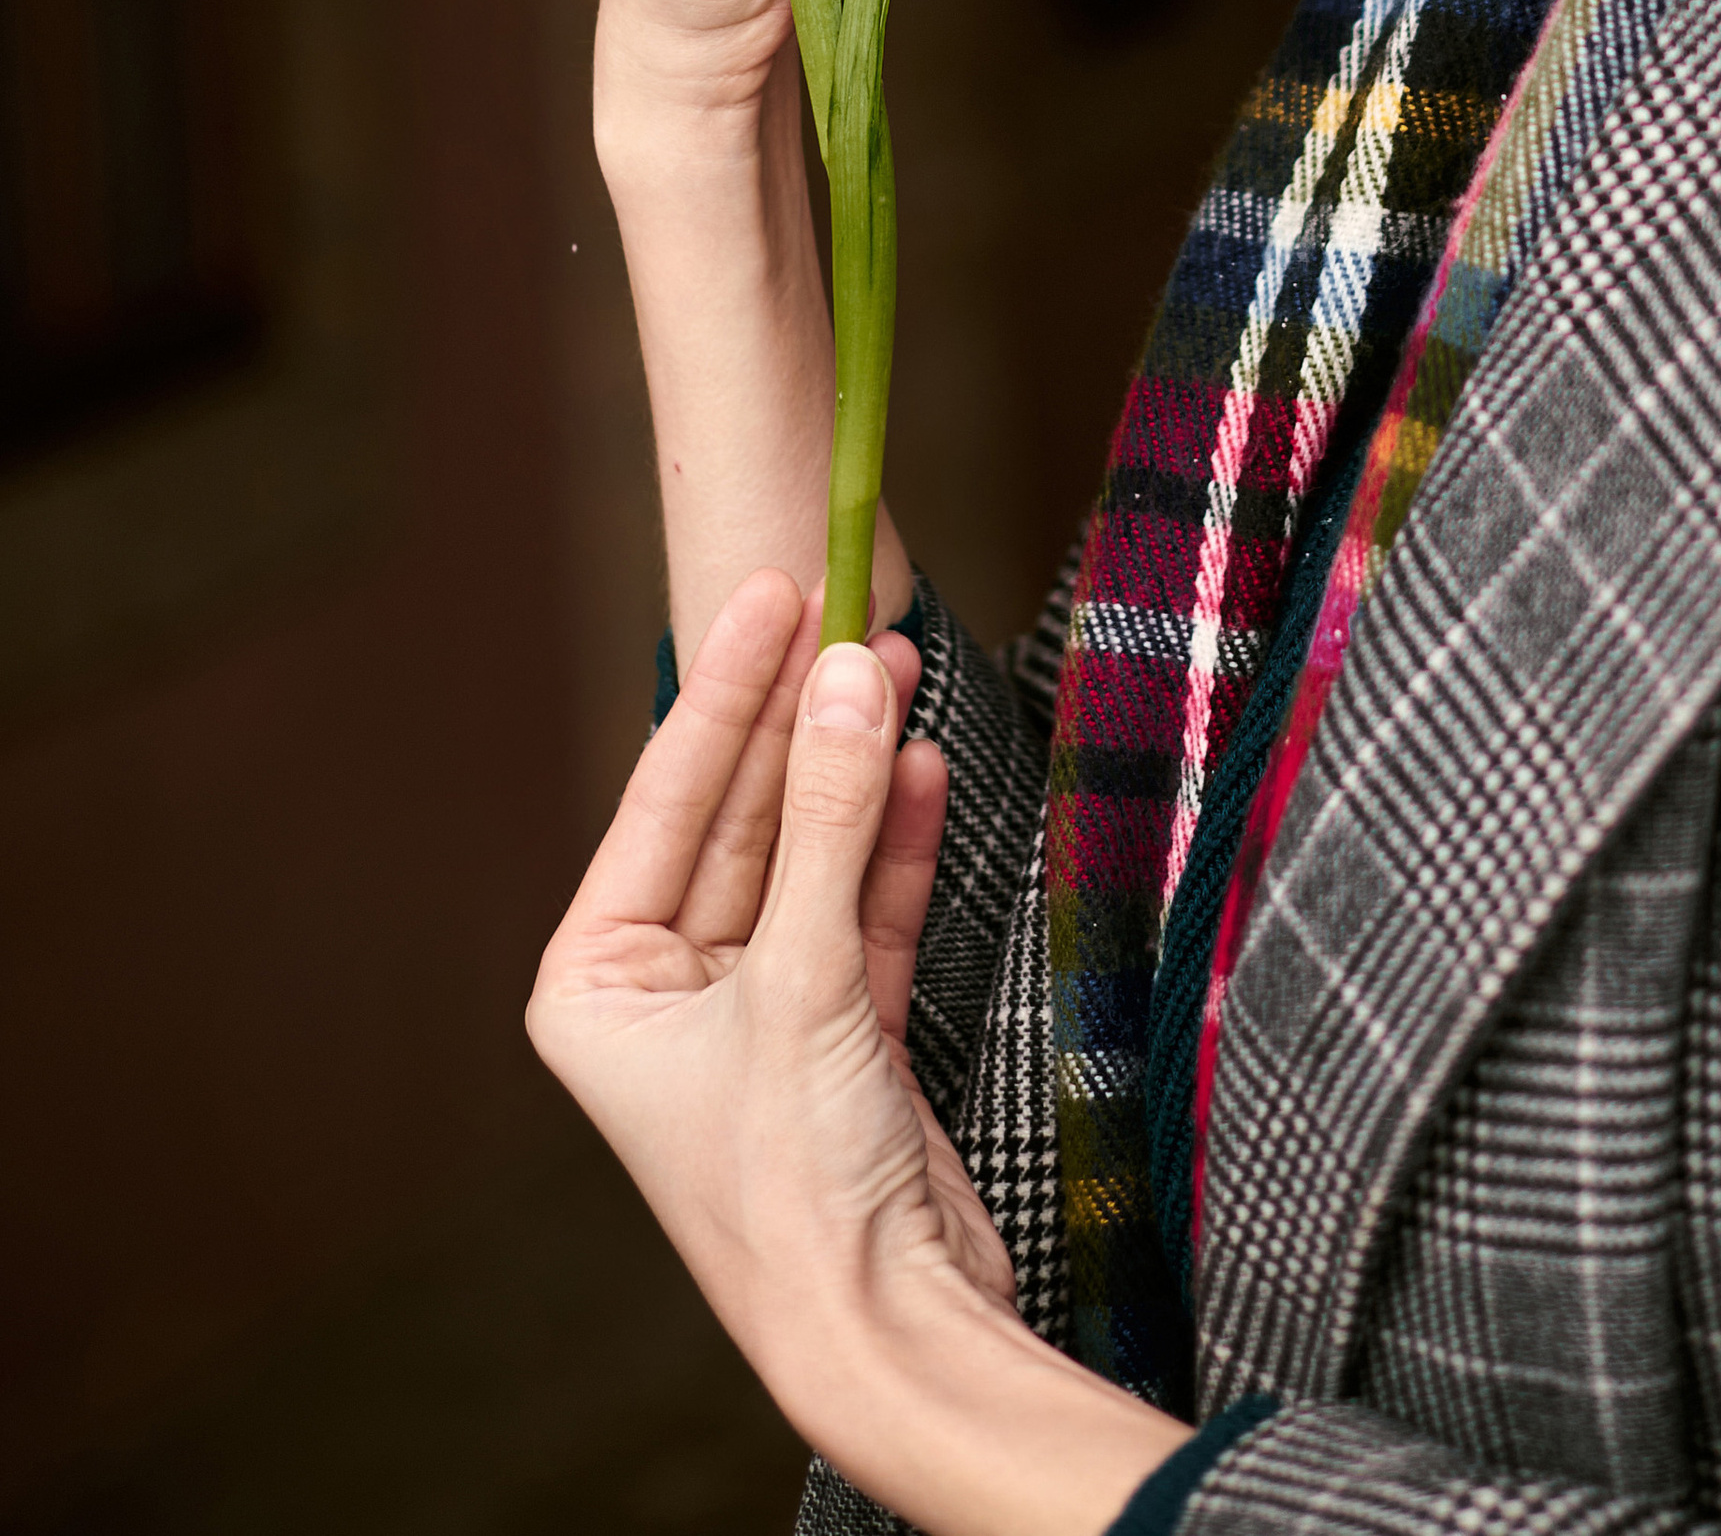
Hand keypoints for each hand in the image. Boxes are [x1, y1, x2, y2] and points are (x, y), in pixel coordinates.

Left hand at [532, 574, 1188, 1535]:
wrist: (887, 1335)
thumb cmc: (795, 1185)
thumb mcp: (803, 981)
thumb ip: (829, 820)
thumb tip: (849, 669)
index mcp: (594, 985)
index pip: (665, 801)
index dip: (726, 691)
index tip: (773, 590)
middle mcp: (660, 990)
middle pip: (737, 818)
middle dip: (798, 720)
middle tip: (851, 606)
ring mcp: (752, 1008)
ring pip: (805, 854)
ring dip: (853, 769)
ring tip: (897, 661)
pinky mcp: (837, 1030)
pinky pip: (859, 907)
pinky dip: (893, 841)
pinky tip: (922, 761)